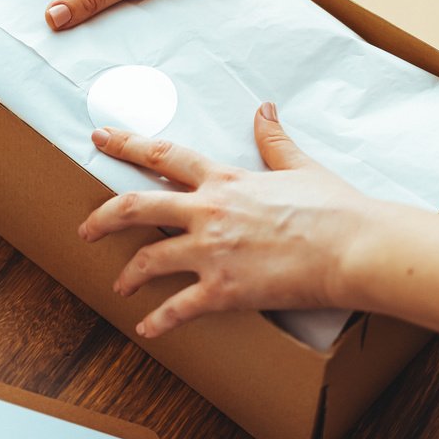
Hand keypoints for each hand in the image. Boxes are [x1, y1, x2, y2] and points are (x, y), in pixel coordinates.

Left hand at [78, 103, 376, 338]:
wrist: (353, 247)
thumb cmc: (334, 207)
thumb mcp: (299, 165)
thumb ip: (274, 140)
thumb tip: (264, 109)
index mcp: (225, 179)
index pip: (164, 156)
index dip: (126, 144)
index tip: (100, 138)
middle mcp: (209, 212)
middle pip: (138, 206)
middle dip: (104, 216)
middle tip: (85, 226)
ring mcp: (213, 252)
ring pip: (149, 260)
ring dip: (129, 273)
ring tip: (119, 284)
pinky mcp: (224, 290)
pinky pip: (178, 308)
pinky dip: (158, 320)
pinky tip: (146, 328)